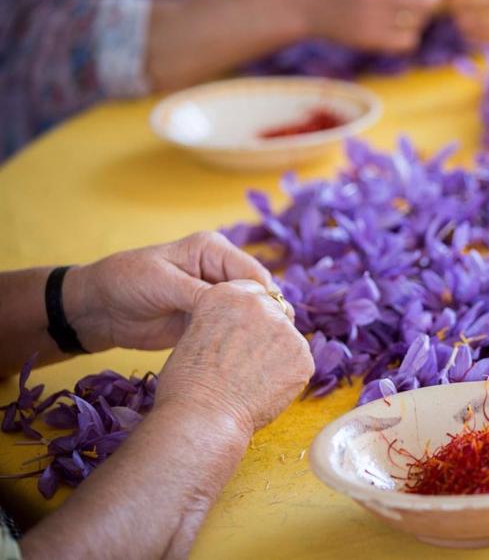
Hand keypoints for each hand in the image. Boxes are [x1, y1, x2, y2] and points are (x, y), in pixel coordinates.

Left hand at [65, 231, 278, 352]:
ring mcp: (215, 298)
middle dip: (264, 317)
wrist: (97, 310)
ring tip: (260, 353)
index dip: (265, 298)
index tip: (271, 323)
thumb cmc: (125, 282)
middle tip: (270, 342)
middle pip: (257, 294)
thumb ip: (201, 294)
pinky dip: (238, 343)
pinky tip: (244, 358)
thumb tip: (240, 307)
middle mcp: (219, 271)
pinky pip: (231, 331)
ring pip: (248, 315)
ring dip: (253, 332)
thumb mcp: (163, 283)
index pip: (253, 273)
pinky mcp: (208, 320)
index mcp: (213, 251)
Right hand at [154, 280, 313, 434]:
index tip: (244, 335)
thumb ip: (224, 321)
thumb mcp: (195, 334)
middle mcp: (259, 303)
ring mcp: (285, 328)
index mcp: (227, 293)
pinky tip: (265, 390)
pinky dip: (288, 375)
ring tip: (252, 380)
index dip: (249, 317)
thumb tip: (244, 328)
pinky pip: (299, 361)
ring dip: (278, 354)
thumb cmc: (187, 385)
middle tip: (250, 362)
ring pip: (288, 337)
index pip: (253, 293)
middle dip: (267, 333)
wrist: (202, 417)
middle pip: (275, 312)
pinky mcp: (303, 355)